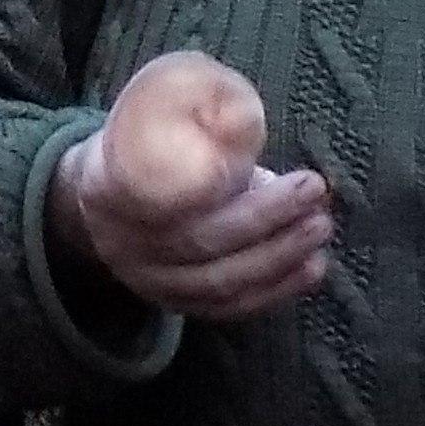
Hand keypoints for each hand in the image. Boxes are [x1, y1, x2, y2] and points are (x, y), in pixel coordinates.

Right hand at [49, 120, 334, 323]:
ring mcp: (149, 282)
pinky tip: (309, 268)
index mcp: (107, 190)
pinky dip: (274, 291)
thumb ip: (190, 118)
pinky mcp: (176, 305)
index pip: (149, 193)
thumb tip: (244, 117)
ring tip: (319, 226)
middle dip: (266, 216)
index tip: (261, 167)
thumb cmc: (142, 154)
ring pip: (218, 281)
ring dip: (279, 257)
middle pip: (199, 240)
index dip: (205, 186)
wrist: (105, 208)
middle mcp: (123, 245)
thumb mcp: (148, 122)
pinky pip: (227, 308)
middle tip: (312, 189)